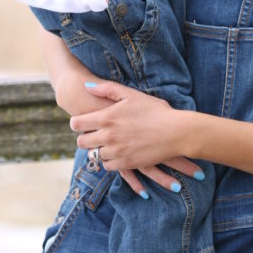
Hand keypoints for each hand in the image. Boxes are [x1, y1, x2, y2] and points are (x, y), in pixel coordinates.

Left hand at [71, 81, 200, 186]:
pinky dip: (111, 161)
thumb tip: (86, 86)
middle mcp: (108, 136)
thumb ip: (107, 89)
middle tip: (95, 135)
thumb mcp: (132, 95)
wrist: (176, 132)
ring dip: (100, 149)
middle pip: (82, 142)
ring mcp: (117, 151)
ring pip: (95, 155)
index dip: (78, 123)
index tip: (84, 123)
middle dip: (86, 138)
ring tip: (111, 143)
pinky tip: (119, 153)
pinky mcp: (126, 164)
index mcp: (107, 117)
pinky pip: (108, 166)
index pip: (76, 124)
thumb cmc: (155, 111)